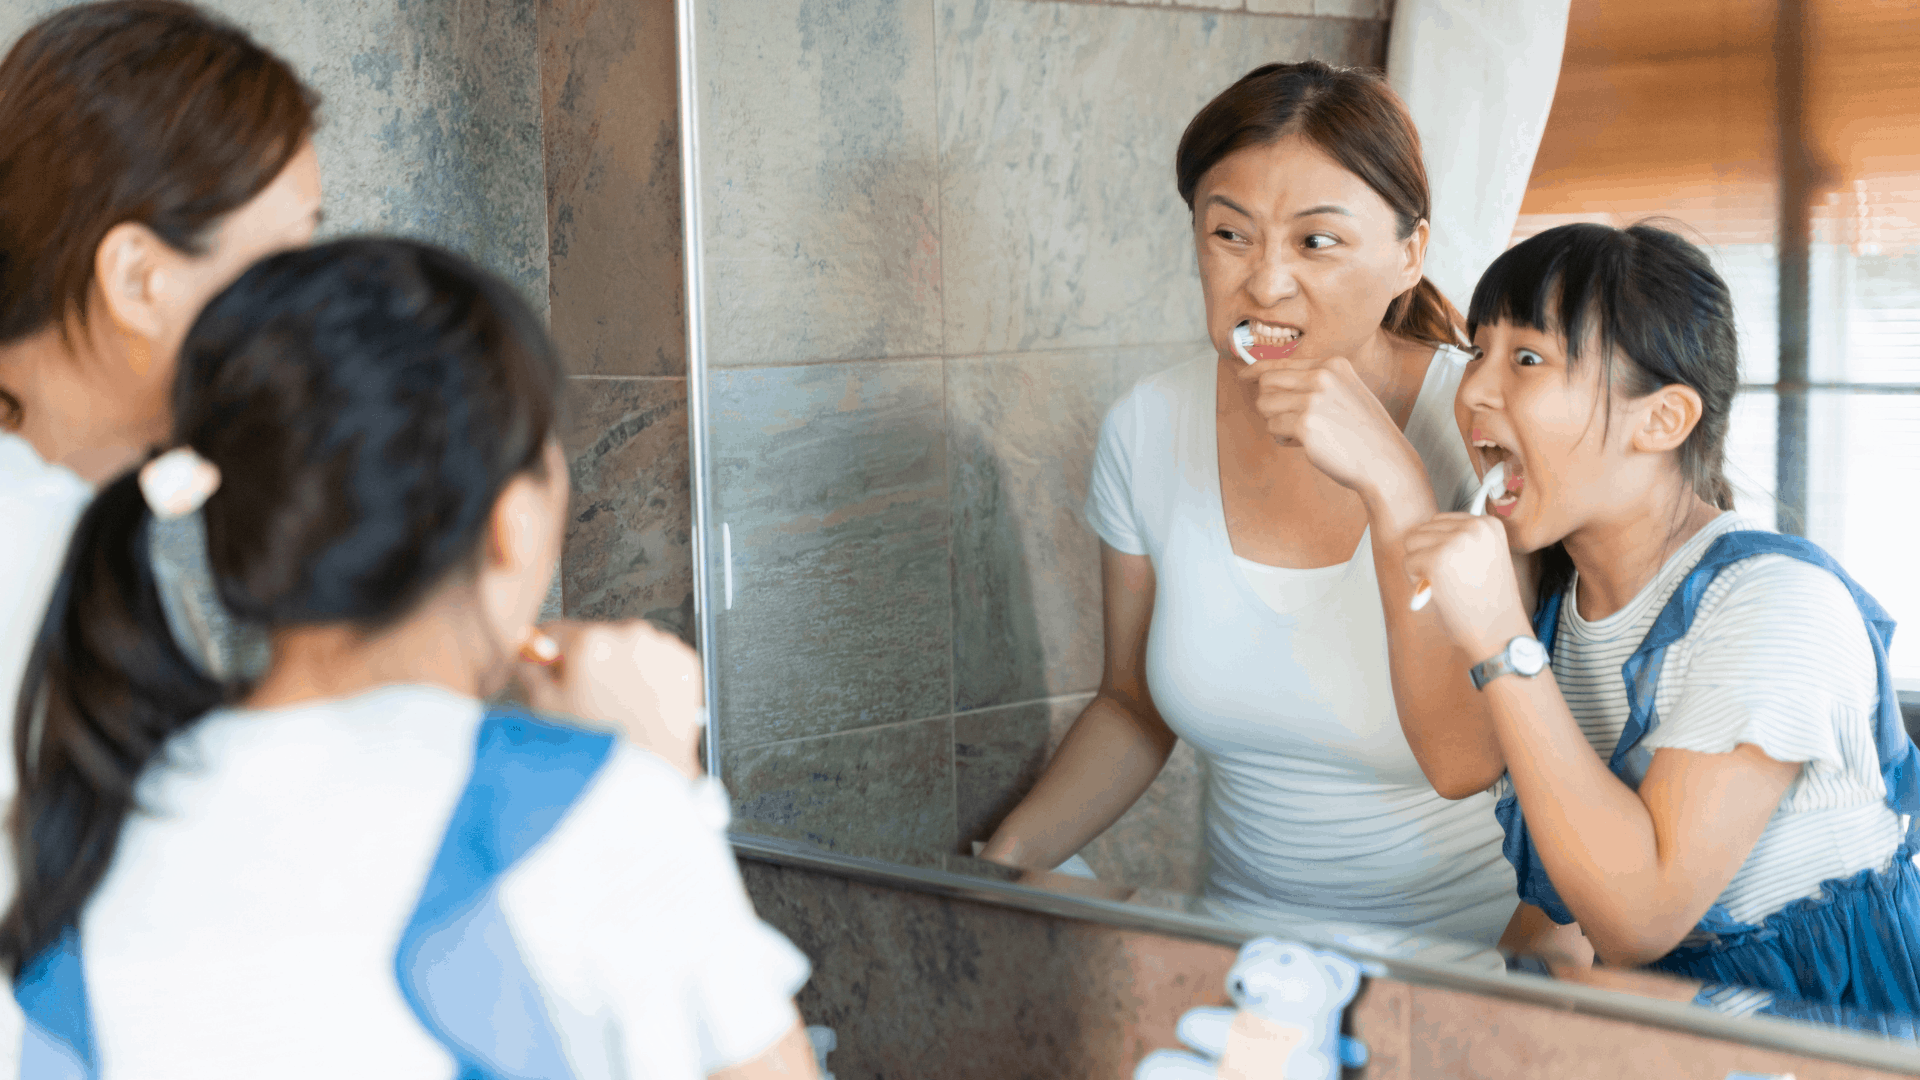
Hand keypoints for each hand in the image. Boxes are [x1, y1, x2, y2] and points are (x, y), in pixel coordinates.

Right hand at [517, 619, 704, 778]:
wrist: (649, 776)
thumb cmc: (597, 748)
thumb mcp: (545, 710)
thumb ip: (529, 672)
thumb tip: (525, 654)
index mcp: (590, 642)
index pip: (554, 631)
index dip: (545, 653)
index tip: (546, 663)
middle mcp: (629, 635)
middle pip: (594, 638)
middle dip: (587, 662)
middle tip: (585, 697)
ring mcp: (661, 647)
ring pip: (629, 647)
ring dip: (620, 665)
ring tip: (616, 705)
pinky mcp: (685, 663)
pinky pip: (658, 659)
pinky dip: (650, 674)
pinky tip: (640, 702)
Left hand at [1235, 355, 1421, 501]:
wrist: (1384, 461)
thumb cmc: (1362, 432)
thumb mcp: (1344, 392)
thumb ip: (1314, 382)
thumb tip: (1267, 379)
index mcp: (1332, 365)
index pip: (1281, 362)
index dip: (1257, 370)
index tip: (1243, 376)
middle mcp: (1322, 377)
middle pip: (1267, 382)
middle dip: (1269, 403)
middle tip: (1286, 419)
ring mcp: (1313, 399)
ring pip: (1265, 405)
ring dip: (1276, 422)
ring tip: (1301, 432)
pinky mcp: (1305, 424)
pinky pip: (1273, 427)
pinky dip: (1283, 438)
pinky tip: (1305, 443)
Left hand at [1401, 513, 1530, 656]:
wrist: (1500, 633)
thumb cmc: (1490, 605)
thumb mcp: (1484, 559)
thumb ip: (1460, 542)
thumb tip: (1423, 534)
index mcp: (1489, 524)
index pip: (1443, 520)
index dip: (1439, 547)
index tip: (1455, 568)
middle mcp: (1474, 527)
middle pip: (1424, 528)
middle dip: (1427, 554)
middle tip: (1446, 580)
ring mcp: (1456, 541)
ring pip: (1412, 542)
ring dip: (1419, 565)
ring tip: (1442, 585)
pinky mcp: (1437, 559)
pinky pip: (1408, 562)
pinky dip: (1415, 580)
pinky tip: (1437, 592)